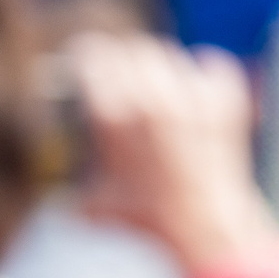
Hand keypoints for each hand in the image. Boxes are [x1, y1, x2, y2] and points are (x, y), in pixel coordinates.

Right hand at [68, 32, 278, 277]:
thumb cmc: (148, 220)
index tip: (86, 61)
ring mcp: (190, 97)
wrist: (205, 228)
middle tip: (122, 74)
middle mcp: (150, 100)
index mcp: (113, 117)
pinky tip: (196, 87)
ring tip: (158, 87)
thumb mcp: (94, 204)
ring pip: (168, 55)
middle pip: (131, 49)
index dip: (85, 56)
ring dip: (159, 68)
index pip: (91, 57)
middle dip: (123, 61)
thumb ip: (69, 188)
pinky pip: (212, 63)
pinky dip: (204, 72)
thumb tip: (55, 187)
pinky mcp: (222, 102)